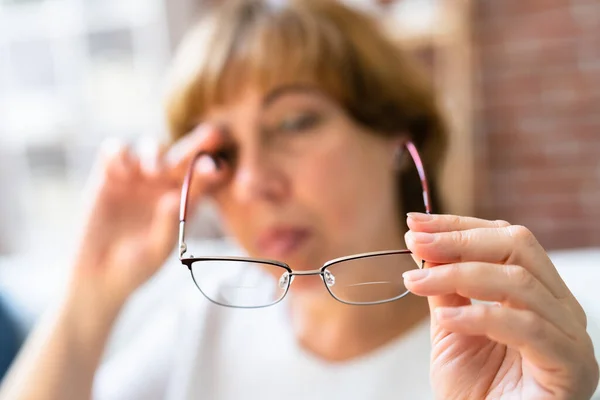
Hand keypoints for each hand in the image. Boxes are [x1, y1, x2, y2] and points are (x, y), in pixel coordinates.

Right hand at [69, 126, 227, 305]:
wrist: (100, 276)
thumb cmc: (137, 268)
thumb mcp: (157, 250)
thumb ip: (168, 225)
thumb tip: (174, 198)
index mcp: (185, 199)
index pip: (204, 178)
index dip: (213, 170)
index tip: (218, 168)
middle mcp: (164, 184)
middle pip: (182, 155)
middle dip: (197, 144)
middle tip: (212, 134)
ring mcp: (136, 177)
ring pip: (151, 147)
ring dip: (154, 152)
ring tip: (153, 172)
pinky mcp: (108, 175)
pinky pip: (114, 150)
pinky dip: (119, 152)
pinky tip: (122, 170)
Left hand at [403, 214, 598, 399]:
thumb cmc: (476, 390)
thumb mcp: (451, 326)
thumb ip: (446, 287)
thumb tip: (423, 246)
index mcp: (536, 293)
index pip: (504, 239)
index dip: (458, 226)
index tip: (414, 224)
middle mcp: (559, 307)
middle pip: (518, 246)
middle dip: (459, 240)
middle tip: (415, 243)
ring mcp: (569, 335)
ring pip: (518, 281)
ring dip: (457, 275)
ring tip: (415, 282)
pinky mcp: (570, 366)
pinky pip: (527, 327)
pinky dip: (480, 316)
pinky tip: (445, 318)